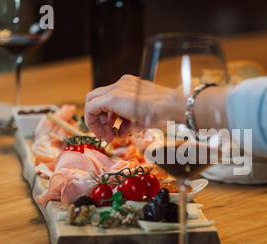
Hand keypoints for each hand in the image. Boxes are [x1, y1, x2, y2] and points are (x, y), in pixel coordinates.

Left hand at [85, 74, 229, 141]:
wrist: (174, 107)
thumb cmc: (166, 113)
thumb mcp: (144, 118)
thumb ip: (130, 123)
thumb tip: (121, 132)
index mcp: (129, 86)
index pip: (108, 99)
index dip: (106, 117)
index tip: (113, 132)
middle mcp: (121, 84)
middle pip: (97, 99)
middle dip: (99, 120)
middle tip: (107, 135)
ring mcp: (117, 88)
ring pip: (92, 102)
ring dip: (97, 122)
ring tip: (108, 137)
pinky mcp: (113, 97)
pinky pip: (92, 108)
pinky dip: (94, 122)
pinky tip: (106, 135)